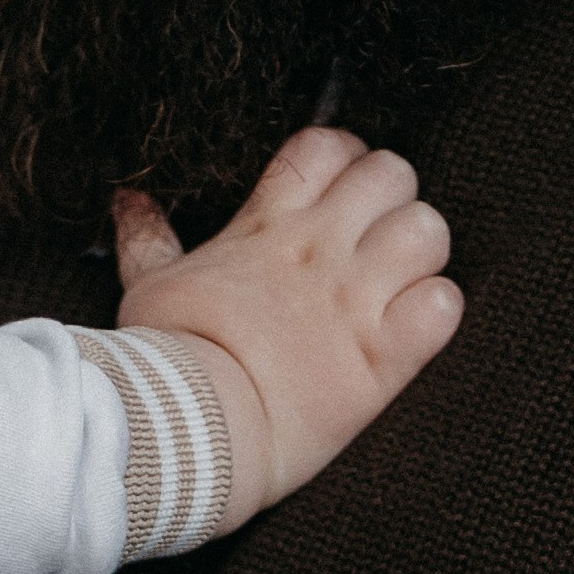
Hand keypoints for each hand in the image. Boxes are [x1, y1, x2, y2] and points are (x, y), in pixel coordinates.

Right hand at [114, 125, 462, 517]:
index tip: (339, 186)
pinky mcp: (385, 357)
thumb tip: (129, 199)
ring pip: (428, 231)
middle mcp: (320, 250)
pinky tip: (412, 327)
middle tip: (375, 235)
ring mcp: (357, 301)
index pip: (327, 147)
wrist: (193, 426)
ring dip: (421, 252)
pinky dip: (436, 312)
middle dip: (392, 198)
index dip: (345, 156)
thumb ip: (147, 238)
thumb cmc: (165, 354)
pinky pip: (444, 305)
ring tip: (399, 280)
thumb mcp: (148, 286)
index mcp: (268, 226)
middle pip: (392, 174)